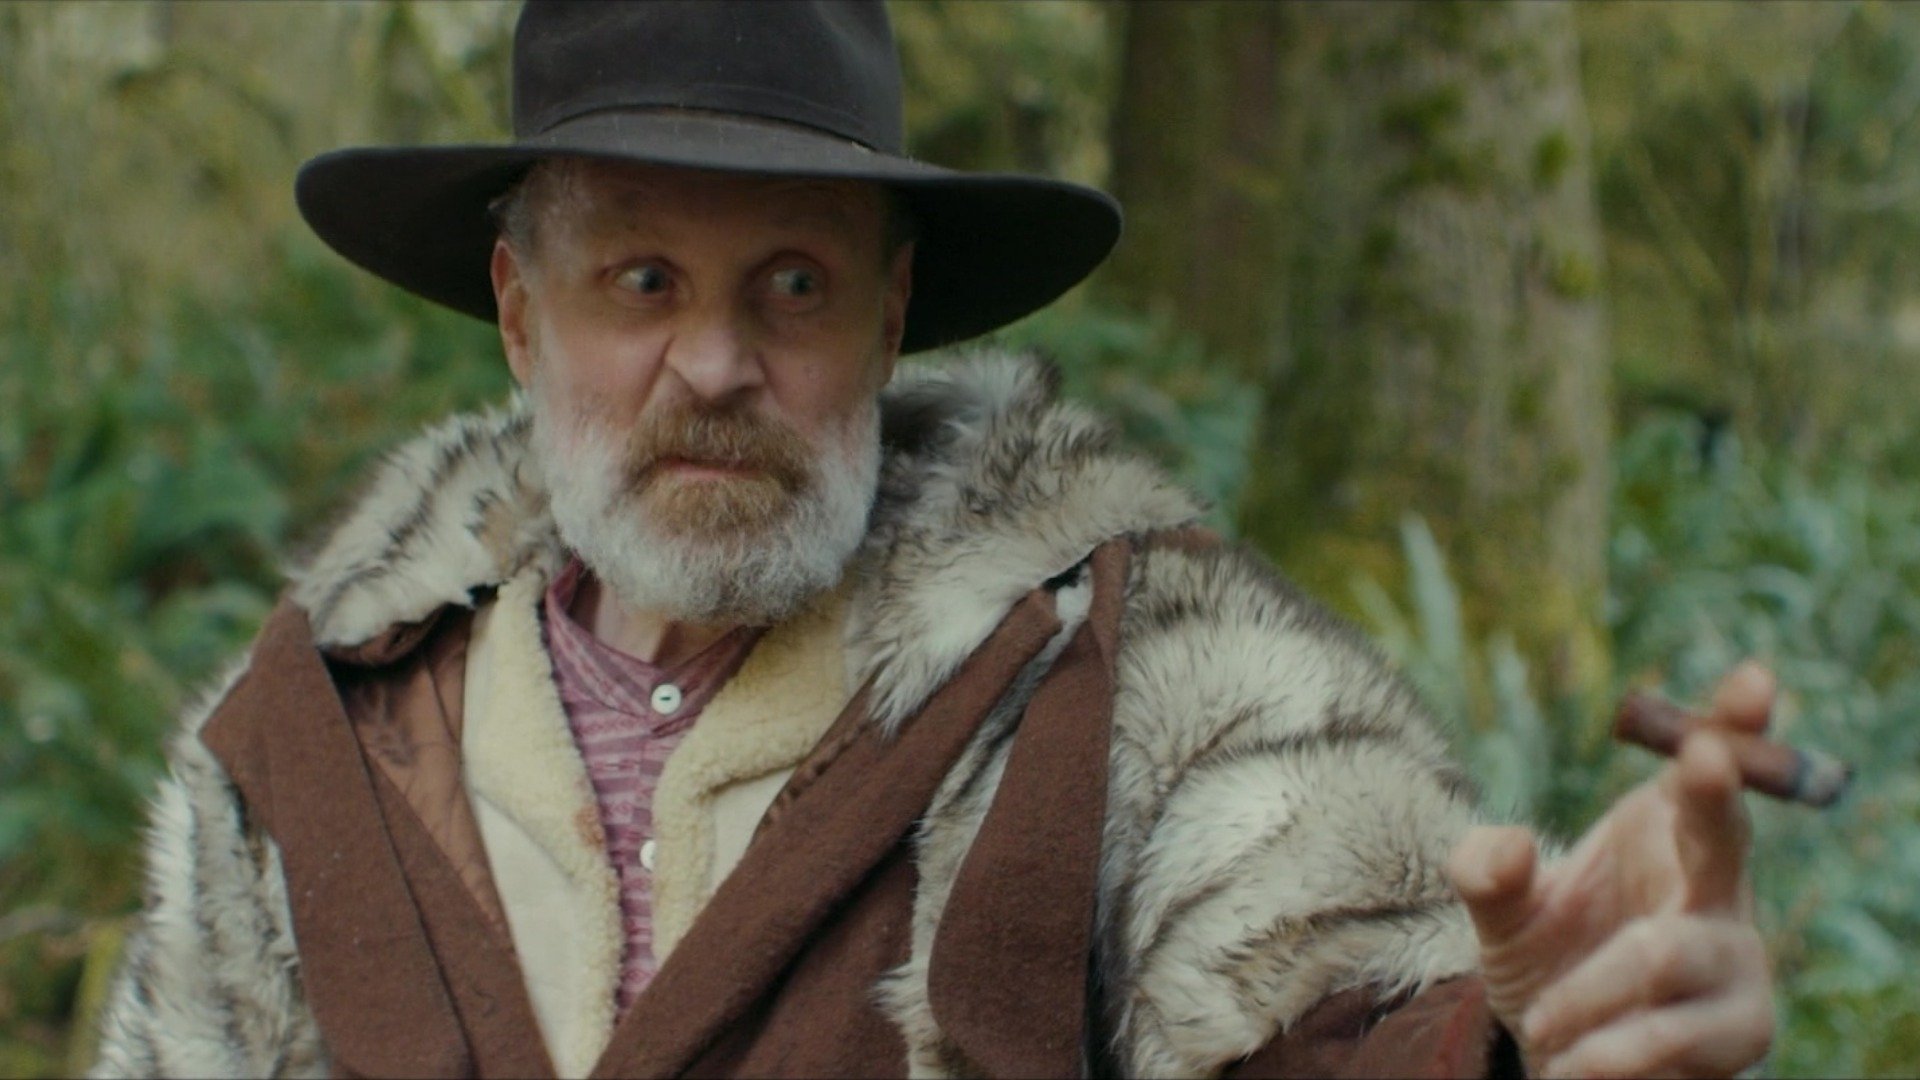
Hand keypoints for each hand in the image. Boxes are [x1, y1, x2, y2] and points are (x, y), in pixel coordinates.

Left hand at [1445, 662, 1777, 1077]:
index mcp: (1670, 835)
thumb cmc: (1550, 960)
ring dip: (1586, 993)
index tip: (1754, 678)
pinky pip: (1668, 1038)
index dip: (1736, 724)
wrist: (1567, 1059)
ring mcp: (1736, 962)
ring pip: (1663, 956)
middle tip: (1699, 758)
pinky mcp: (1735, 1034)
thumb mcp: (1501, 912)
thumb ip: (1486, 871)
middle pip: (1724, 840)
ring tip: (1539, 1027)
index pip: (1711, 770)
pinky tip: (1570, 1068)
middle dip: (1712, 798)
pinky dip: (1604, 1054)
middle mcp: (1716, 889)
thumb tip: (1506, 843)